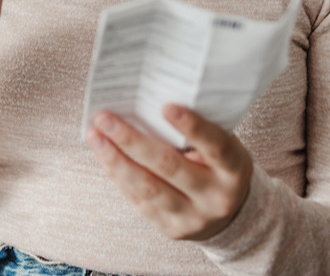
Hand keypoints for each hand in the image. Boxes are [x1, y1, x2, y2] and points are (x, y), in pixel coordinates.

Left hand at [86, 105, 252, 240]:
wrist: (229, 216)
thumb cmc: (218, 164)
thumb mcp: (223, 145)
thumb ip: (197, 129)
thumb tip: (148, 100)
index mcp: (235, 170)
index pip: (216, 146)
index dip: (193, 127)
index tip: (166, 106)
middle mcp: (216, 197)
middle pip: (170, 167)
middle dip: (132, 140)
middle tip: (105, 118)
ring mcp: (193, 217)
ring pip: (147, 187)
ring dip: (115, 159)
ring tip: (94, 135)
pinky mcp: (170, 229)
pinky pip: (138, 200)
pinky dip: (117, 174)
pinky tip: (103, 154)